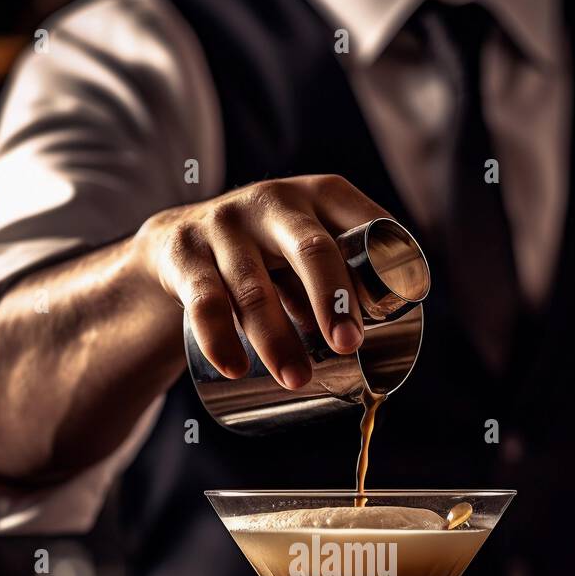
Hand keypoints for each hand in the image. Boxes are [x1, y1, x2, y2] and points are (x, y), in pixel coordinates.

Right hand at [137, 174, 387, 388]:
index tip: (396, 308)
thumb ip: (346, 278)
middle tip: (349, 344)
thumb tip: (394, 343)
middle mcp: (275, 201)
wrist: (178, 244)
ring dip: (277, 339)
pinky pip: (203, 300)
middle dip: (333, 300)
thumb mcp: (309, 251)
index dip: (384, 264)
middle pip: (312, 249)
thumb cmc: (268, 257)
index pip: (365, 224)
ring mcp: (226, 224)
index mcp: (321, 196)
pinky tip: (234, 367)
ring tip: (297, 378)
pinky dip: (219, 338)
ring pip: (256, 287)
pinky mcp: (185, 253)